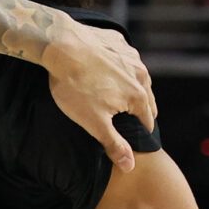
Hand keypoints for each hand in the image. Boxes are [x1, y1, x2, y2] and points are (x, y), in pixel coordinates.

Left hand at [40, 18, 156, 168]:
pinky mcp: (118, 41)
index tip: (134, 138)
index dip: (141, 132)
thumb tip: (130, 166)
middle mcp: (141, 74)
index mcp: (138, 95)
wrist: (61, 45)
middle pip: (147, 99)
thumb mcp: (93, 121)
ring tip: (120, 96)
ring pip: (138, 77)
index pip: (148, 121)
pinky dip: (120, 67)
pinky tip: (106, 71)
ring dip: (132, 87)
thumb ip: (114, 144)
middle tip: (129, 120)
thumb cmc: (75, 86)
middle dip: (139, 110)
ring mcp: (130, 55)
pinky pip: (125, 58)